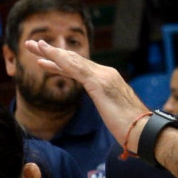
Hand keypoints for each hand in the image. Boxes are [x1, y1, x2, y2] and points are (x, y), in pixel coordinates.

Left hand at [25, 40, 147, 152]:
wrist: (145, 132)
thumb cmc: (133, 130)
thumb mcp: (116, 116)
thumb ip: (111, 109)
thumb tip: (112, 114)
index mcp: (109, 81)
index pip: (80, 69)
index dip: (61, 63)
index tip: (45, 60)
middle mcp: (106, 74)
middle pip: (74, 61)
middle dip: (52, 53)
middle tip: (32, 46)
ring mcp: (103, 77)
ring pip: (72, 61)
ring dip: (51, 52)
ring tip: (33, 46)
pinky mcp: (99, 84)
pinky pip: (75, 69)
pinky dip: (59, 60)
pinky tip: (46, 56)